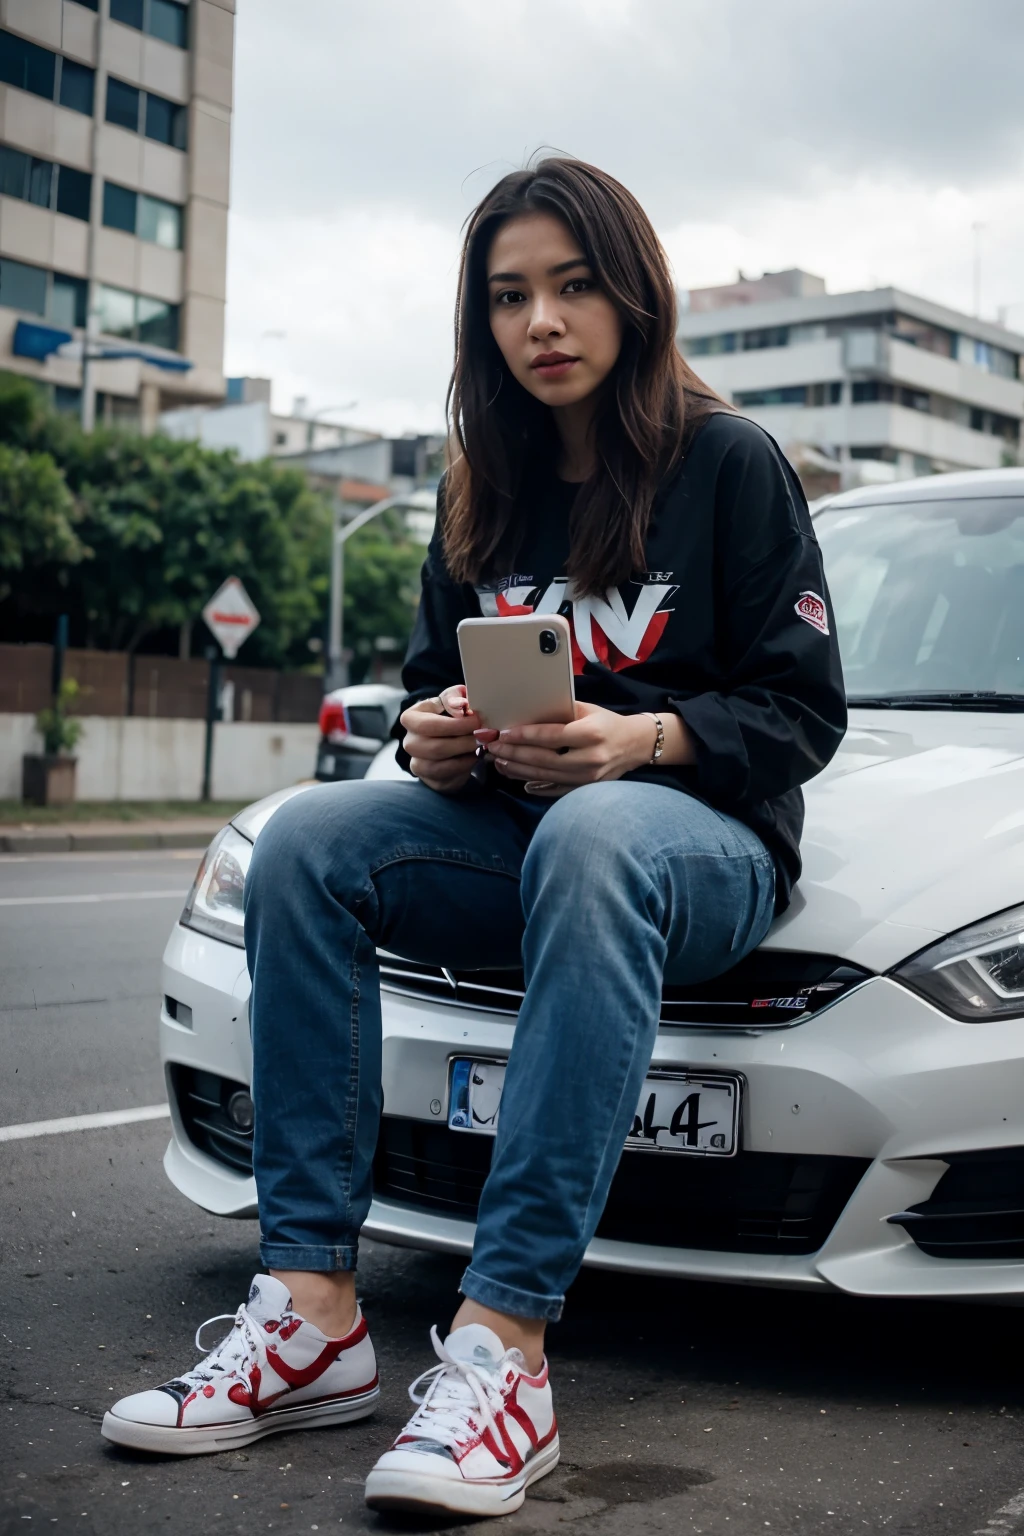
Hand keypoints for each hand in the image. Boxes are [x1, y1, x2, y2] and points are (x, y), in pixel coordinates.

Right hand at [401, 686, 480, 794]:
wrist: (447, 740)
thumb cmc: (449, 717)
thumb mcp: (450, 701)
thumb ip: (454, 697)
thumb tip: (461, 703)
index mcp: (411, 719)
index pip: (429, 724)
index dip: (455, 724)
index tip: (477, 719)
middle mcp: (410, 742)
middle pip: (436, 747)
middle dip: (464, 741)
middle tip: (484, 735)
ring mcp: (417, 763)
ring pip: (441, 765)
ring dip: (466, 755)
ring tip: (482, 745)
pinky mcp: (429, 779)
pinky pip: (447, 777)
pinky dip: (465, 767)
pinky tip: (475, 756)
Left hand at [479, 703, 659, 788]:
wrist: (636, 745)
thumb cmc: (607, 723)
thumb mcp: (587, 710)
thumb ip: (559, 712)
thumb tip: (524, 712)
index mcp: (591, 734)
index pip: (550, 736)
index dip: (524, 736)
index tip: (502, 733)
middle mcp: (590, 758)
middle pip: (543, 759)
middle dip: (513, 754)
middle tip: (492, 748)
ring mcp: (588, 778)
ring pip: (545, 776)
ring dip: (518, 769)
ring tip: (498, 761)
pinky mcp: (585, 788)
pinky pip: (554, 789)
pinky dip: (535, 785)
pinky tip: (518, 779)